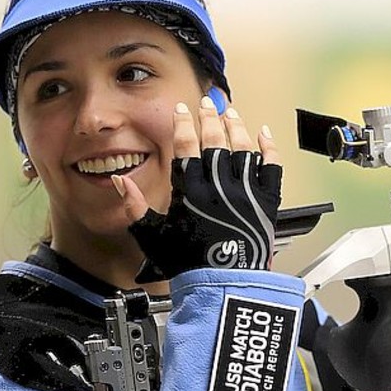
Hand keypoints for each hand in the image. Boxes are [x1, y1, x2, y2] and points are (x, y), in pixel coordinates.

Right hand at [111, 96, 281, 282]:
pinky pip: (271, 168)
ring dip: (235, 127)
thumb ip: (135, 206)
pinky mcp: (267, 203)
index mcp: (191, 193)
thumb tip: (119, 182)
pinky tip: (265, 134)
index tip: (182, 111)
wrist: (223, 287)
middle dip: (210, 118)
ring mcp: (246, 193)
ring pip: (242, 149)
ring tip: (230, 112)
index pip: (186, 147)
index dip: (183, 125)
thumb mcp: (153, 237)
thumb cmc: (189, 267)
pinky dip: (269, 148)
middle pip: (215, 141)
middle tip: (207, 104)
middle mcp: (220, 187)